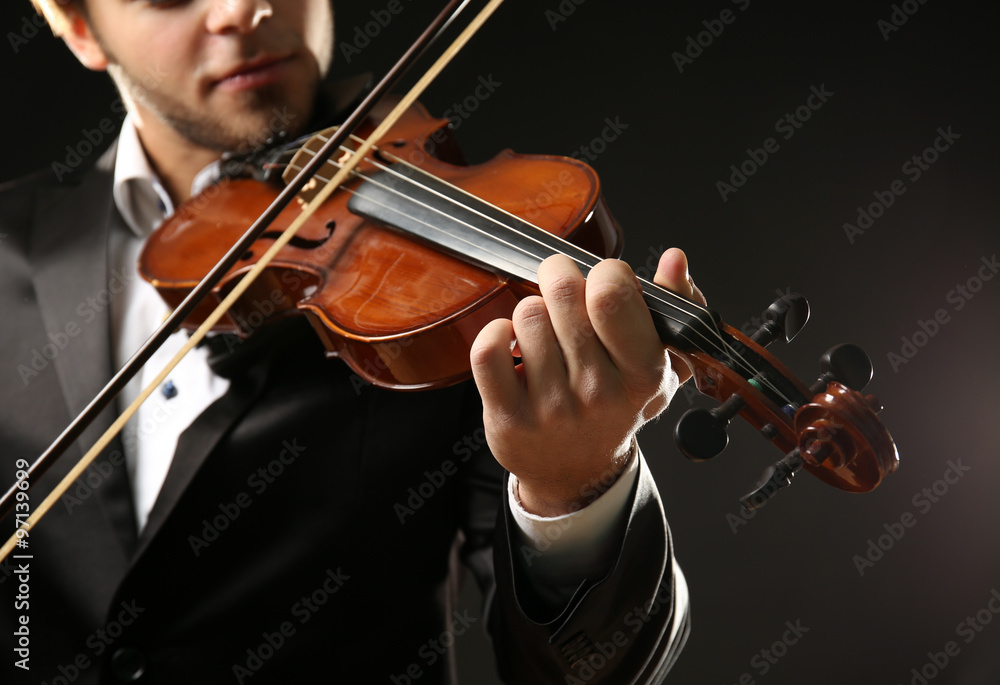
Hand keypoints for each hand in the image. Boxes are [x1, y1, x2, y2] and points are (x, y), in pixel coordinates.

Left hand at [470, 247, 705, 515]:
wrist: (577, 472)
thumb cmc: (616, 405)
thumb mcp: (661, 361)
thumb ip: (676, 304)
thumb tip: (673, 259)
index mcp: (643, 373)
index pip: (612, 294)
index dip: (603, 272)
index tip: (602, 283)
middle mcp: (598, 392)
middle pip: (563, 293)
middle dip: (559, 277)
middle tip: (562, 291)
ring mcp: (552, 408)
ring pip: (526, 315)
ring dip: (531, 312)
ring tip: (543, 332)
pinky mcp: (510, 417)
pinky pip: (488, 349)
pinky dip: (494, 333)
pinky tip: (511, 344)